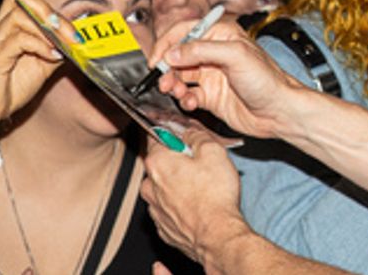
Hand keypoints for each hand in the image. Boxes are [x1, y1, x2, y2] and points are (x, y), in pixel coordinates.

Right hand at [0, 0, 68, 126]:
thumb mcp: (45, 62)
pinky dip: (40, 45)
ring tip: (60, 46)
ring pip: (19, 16)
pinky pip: (19, 40)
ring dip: (46, 29)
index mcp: (10, 25)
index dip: (53, 10)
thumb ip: (59, 47)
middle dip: (50, 13)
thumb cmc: (13, 83)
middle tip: (69, 34)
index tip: (73, 31)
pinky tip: (52, 56)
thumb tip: (79, 38)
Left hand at [142, 126, 249, 263]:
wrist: (216, 236)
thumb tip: (191, 133)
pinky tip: (198, 203)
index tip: (183, 133)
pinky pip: (169, 207)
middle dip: (177, 159)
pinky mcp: (163, 226)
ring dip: (178, 183)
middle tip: (200, 161)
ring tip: (202, 185)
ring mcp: (155, 208)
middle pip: (160, 163)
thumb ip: (197, 136)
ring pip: (163, 187)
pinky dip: (180, 203)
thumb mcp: (214, 151)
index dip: (172, 132)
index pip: (155, 136)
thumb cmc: (215, 196)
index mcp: (158, 162)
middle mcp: (150, 186)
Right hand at [150, 20, 303, 138]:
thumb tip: (173, 51)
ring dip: (173, 83)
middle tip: (162, 78)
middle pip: (179, 55)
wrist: (279, 112)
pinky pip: (188, 95)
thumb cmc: (267, 80)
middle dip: (167, 67)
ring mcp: (211, 76)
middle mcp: (214, 54)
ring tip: (175, 90)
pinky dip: (184, 99)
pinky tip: (190, 102)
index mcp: (222, 36)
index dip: (168, 43)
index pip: (186, 32)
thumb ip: (202, 50)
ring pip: (180, 76)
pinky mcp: (210, 96)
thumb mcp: (236, 56)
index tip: (157, 58)